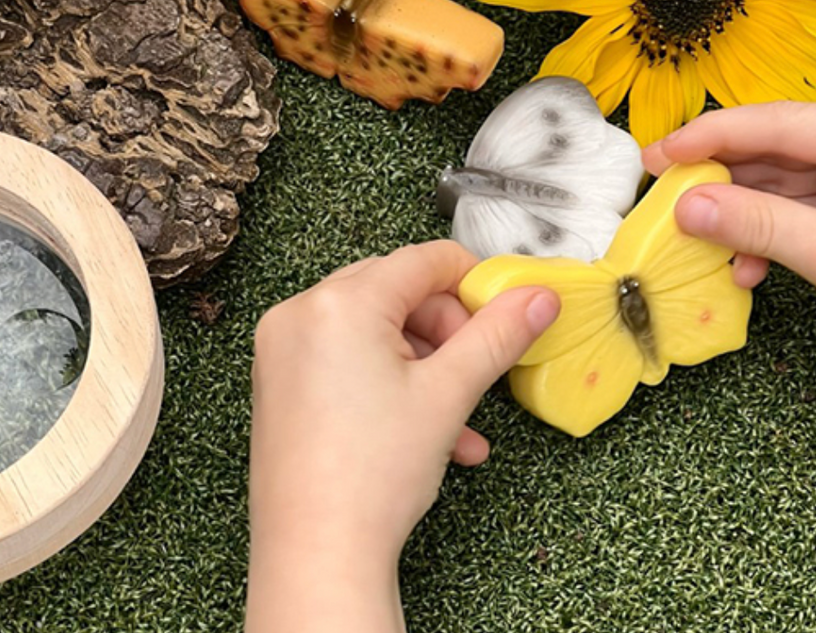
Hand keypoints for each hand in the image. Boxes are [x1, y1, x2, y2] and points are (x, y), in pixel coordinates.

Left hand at [246, 241, 557, 632]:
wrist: (316, 555)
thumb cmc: (371, 475)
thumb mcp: (449, 393)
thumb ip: (498, 335)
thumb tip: (537, 297)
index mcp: (340, 302)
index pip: (421, 261)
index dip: (471, 282)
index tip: (502, 310)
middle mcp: (301, 313)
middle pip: (396, 292)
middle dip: (446, 332)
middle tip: (476, 369)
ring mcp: (282, 348)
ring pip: (373, 330)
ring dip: (424, 366)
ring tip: (460, 419)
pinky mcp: (278, 381)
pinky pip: (343, 358)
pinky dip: (386, 381)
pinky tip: (427, 431)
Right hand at [643, 101, 815, 387]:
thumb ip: (758, 224)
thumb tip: (687, 203)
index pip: (782, 121)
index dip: (712, 135)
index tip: (659, 154)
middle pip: (780, 146)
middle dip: (723, 175)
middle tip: (664, 190)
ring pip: (785, 178)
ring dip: (740, 210)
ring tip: (697, 235)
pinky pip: (802, 205)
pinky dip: (767, 232)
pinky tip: (743, 263)